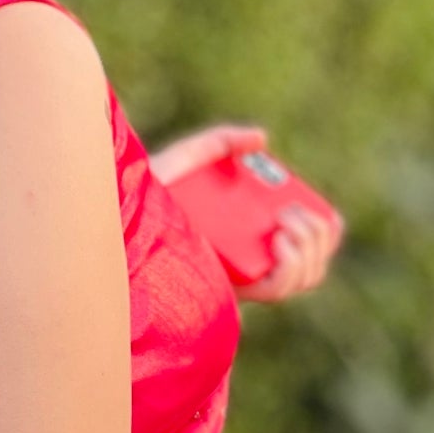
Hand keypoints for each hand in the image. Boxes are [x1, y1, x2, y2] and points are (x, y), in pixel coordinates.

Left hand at [149, 121, 345, 304]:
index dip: (321, 230)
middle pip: (311, 263)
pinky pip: (278, 288)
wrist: (113, 224)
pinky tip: (278, 239)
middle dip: (319, 235)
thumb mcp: (184, 161)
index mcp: (243, 241)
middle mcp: (246, 266)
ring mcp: (241, 281)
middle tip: (289, 212)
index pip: (302, 245)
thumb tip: (262, 138)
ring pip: (305, 277)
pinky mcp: (229, 294)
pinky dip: (291, 264)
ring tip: (283, 225)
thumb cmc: (138, 202)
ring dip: (310, 246)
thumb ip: (220, 142)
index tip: (302, 205)